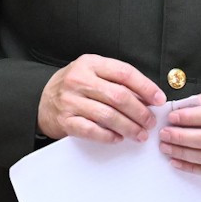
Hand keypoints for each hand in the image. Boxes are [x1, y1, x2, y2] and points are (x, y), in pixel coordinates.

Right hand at [38, 55, 163, 143]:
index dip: (146, 87)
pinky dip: (109, 136)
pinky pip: (92, 130)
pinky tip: (119, 138)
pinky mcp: (65, 121)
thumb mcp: (94, 73)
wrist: (41, 100)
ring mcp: (70, 101)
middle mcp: (79, 80)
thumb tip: (149, 98)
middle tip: (151, 122)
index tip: (159, 100)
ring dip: (129, 127)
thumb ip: (117, 81)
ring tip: (140, 134)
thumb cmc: (76, 87)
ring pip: (108, 116)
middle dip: (140, 112)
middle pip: (119, 96)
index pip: (124, 73)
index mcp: (90, 64)